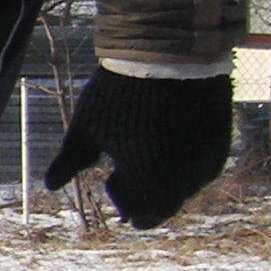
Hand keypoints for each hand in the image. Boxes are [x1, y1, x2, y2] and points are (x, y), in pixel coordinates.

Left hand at [43, 68, 232, 228]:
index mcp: (150, 183)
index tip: (112, 185)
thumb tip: (49, 185)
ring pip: (187, 185)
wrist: (171, 53)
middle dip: (143, 195)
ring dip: (165, 179)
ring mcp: (207, 160)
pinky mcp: (222, 141)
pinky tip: (164, 144)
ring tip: (142, 156)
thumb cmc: (120, 93)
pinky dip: (183, 162)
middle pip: (166, 203)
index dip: (127, 206)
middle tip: (122, 175)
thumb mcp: (86, 128)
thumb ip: (69, 161)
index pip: (145, 217)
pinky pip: (203, 165)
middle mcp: (185, 179)